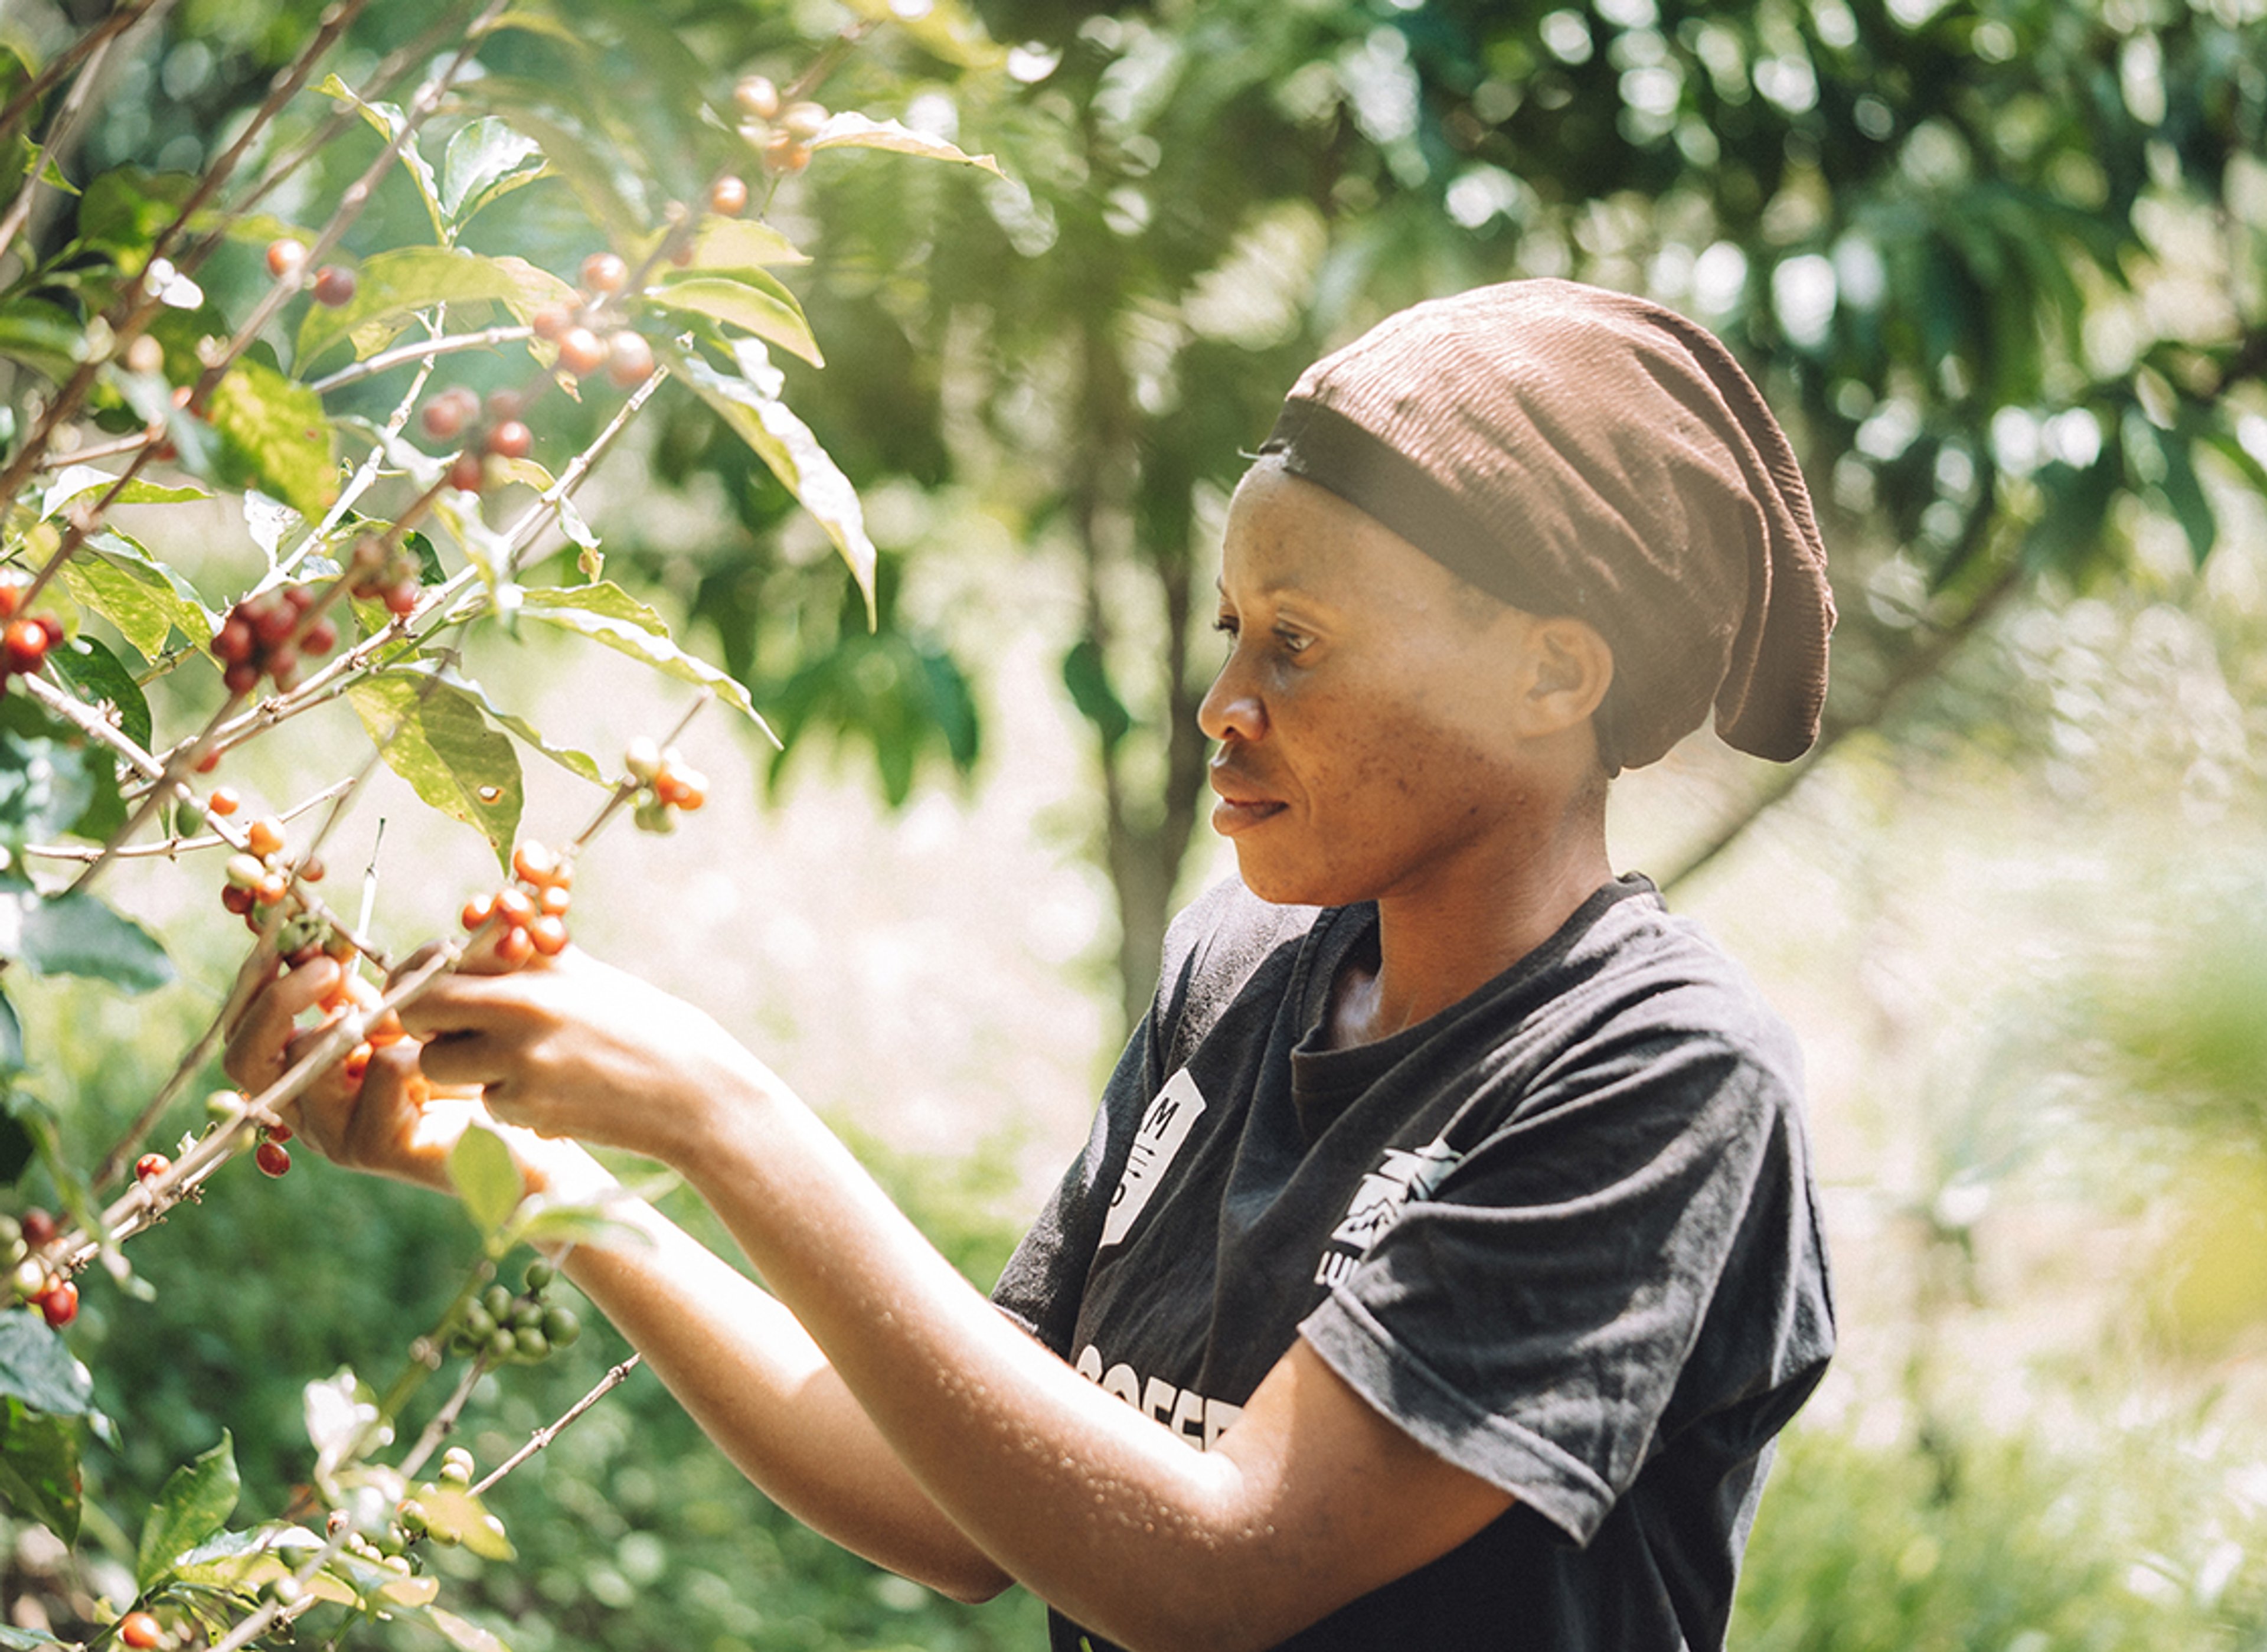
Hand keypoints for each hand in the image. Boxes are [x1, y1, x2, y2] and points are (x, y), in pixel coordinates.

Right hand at [221, 954, 454, 1189]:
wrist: (512, 1126)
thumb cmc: (453, 1066)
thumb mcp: (390, 1019)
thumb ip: (346, 995)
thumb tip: (312, 950)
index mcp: (301, 1084)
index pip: (242, 1039)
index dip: (252, 988)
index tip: (282, 939)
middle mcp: (306, 1116)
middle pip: (245, 1059)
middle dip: (278, 1000)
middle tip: (327, 964)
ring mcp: (336, 1138)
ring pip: (313, 1057)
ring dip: (363, 1021)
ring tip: (410, 1019)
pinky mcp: (378, 1148)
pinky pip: (383, 1069)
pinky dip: (416, 1048)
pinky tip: (446, 1066)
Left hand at [396, 942, 772, 1166]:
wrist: (692, 1088)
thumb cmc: (642, 1023)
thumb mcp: (584, 976)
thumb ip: (524, 956)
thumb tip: (470, 930)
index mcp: (527, 981)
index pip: (427, 977)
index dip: (417, 980)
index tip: (431, 984)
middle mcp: (518, 1025)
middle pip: (420, 1023)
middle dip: (432, 1023)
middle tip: (461, 1024)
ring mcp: (522, 1074)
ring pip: (446, 1067)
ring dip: (468, 1065)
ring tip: (521, 1058)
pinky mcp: (532, 1116)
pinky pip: (489, 1103)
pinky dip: (510, 1098)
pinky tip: (557, 1090)